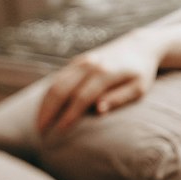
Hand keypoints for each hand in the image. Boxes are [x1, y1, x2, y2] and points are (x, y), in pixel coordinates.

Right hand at [35, 32, 161, 135]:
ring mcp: (80, 62)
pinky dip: (48, 95)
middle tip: (41, 133)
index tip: (60, 133)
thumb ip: (119, 98)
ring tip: (39, 124)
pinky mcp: (76, 62)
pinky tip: (45, 110)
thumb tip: (98, 111)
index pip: (81, 98)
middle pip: (61, 89)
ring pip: (54, 83)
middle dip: (48, 112)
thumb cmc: (141, 72)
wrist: (139, 46)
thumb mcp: (139, 88)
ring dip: (44, 104)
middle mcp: (89, 65)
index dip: (69, 116)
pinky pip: (57, 79)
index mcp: (105, 73)